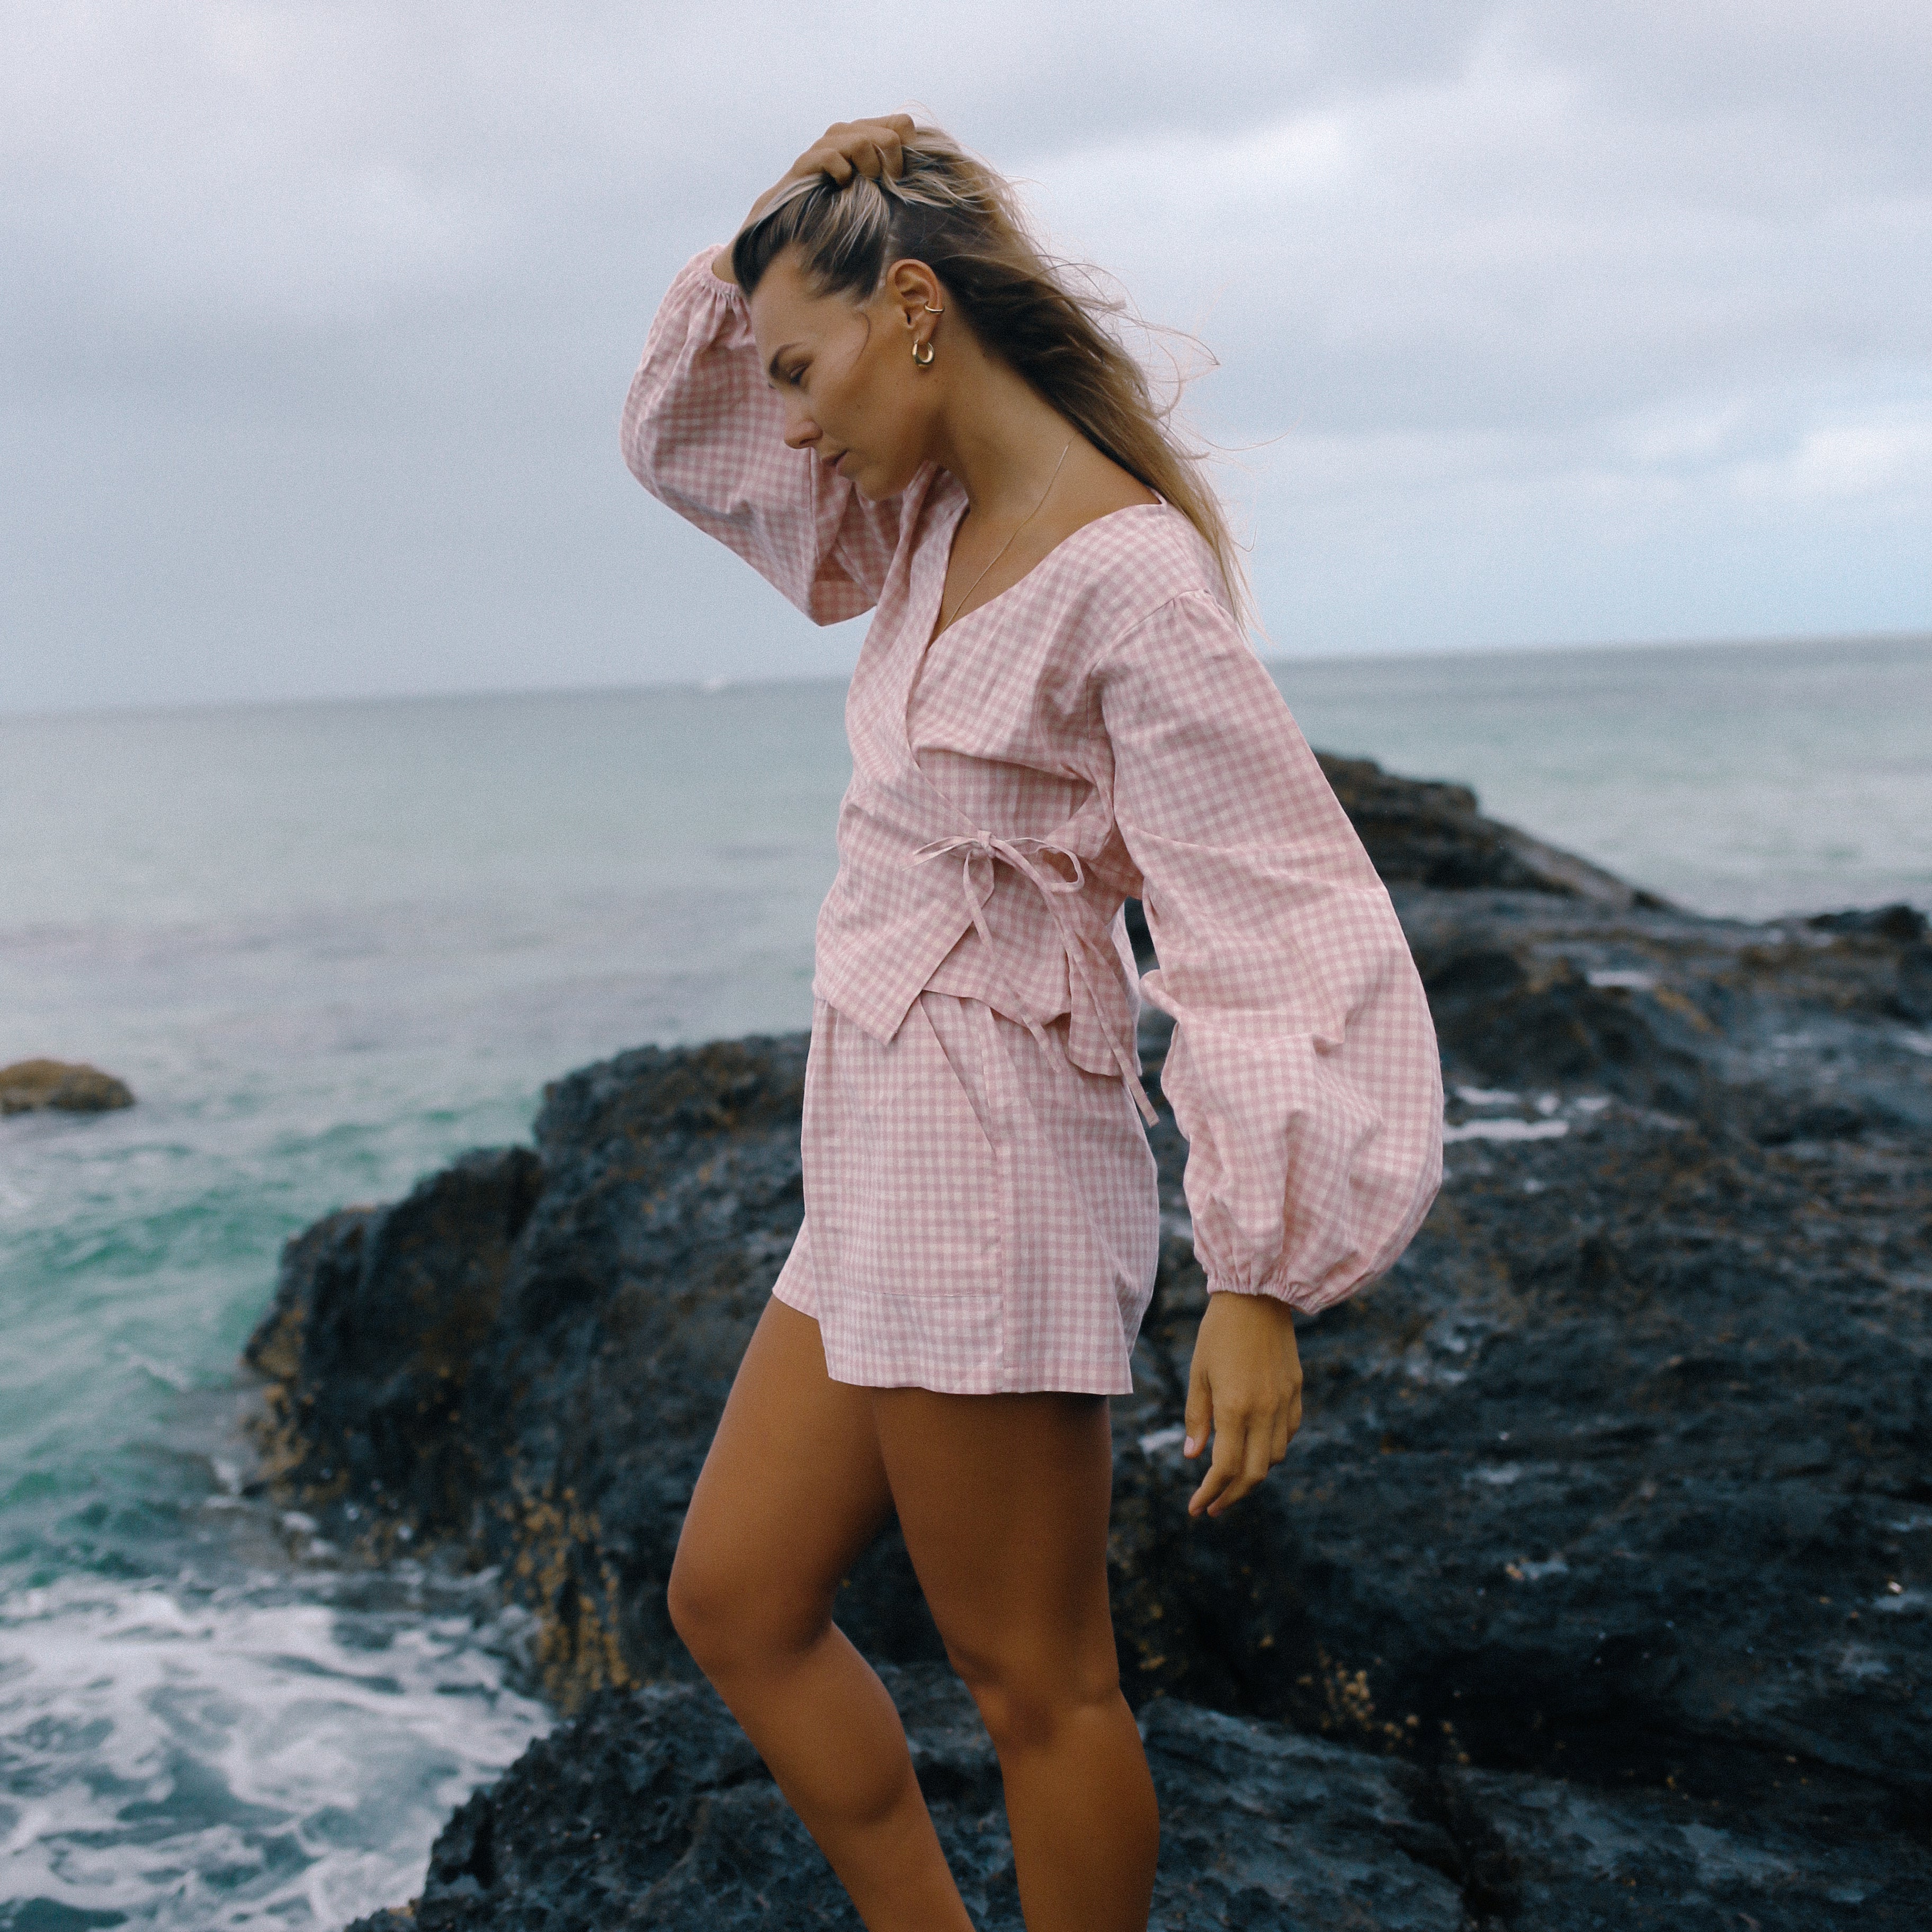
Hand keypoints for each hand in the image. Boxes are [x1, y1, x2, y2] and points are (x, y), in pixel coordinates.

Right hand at [714, 116, 915, 283]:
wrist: (793, 222)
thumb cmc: (840, 210)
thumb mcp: (875, 194)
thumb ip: (895, 181)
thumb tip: (925, 184)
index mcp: (866, 136)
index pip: (902, 123)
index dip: (909, 148)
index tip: (902, 176)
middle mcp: (846, 134)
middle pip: (887, 134)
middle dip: (892, 164)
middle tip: (885, 185)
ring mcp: (825, 145)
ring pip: (860, 141)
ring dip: (868, 168)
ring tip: (862, 185)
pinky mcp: (806, 162)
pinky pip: (830, 157)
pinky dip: (841, 171)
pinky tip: (841, 185)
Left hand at [1182, 1291, 1302, 1517]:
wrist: (1257, 1295)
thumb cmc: (1218, 1332)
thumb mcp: (1198, 1373)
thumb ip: (1197, 1417)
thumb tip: (1194, 1457)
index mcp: (1235, 1407)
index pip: (1225, 1468)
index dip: (1210, 1493)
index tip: (1196, 1508)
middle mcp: (1264, 1411)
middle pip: (1254, 1473)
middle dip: (1231, 1495)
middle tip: (1213, 1505)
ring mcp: (1284, 1402)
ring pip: (1274, 1457)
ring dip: (1253, 1474)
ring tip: (1231, 1477)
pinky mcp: (1296, 1391)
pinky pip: (1288, 1433)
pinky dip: (1271, 1449)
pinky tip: (1255, 1446)